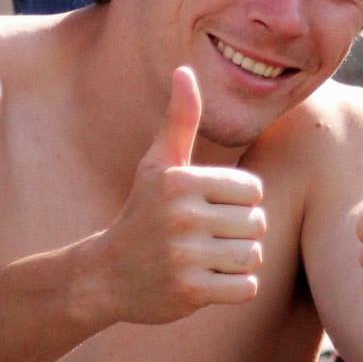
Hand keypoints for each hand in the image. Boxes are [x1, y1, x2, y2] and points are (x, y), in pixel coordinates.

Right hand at [90, 67, 265, 324]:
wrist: (105, 275)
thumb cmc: (143, 212)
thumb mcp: (157, 165)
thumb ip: (179, 119)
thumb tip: (185, 70)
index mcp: (181, 181)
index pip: (253, 191)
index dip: (237, 203)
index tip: (205, 210)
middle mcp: (182, 216)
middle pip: (257, 224)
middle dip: (238, 234)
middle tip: (202, 239)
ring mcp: (185, 257)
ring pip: (253, 256)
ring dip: (237, 262)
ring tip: (204, 259)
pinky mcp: (191, 292)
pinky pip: (247, 288)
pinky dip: (233, 288)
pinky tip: (206, 281)